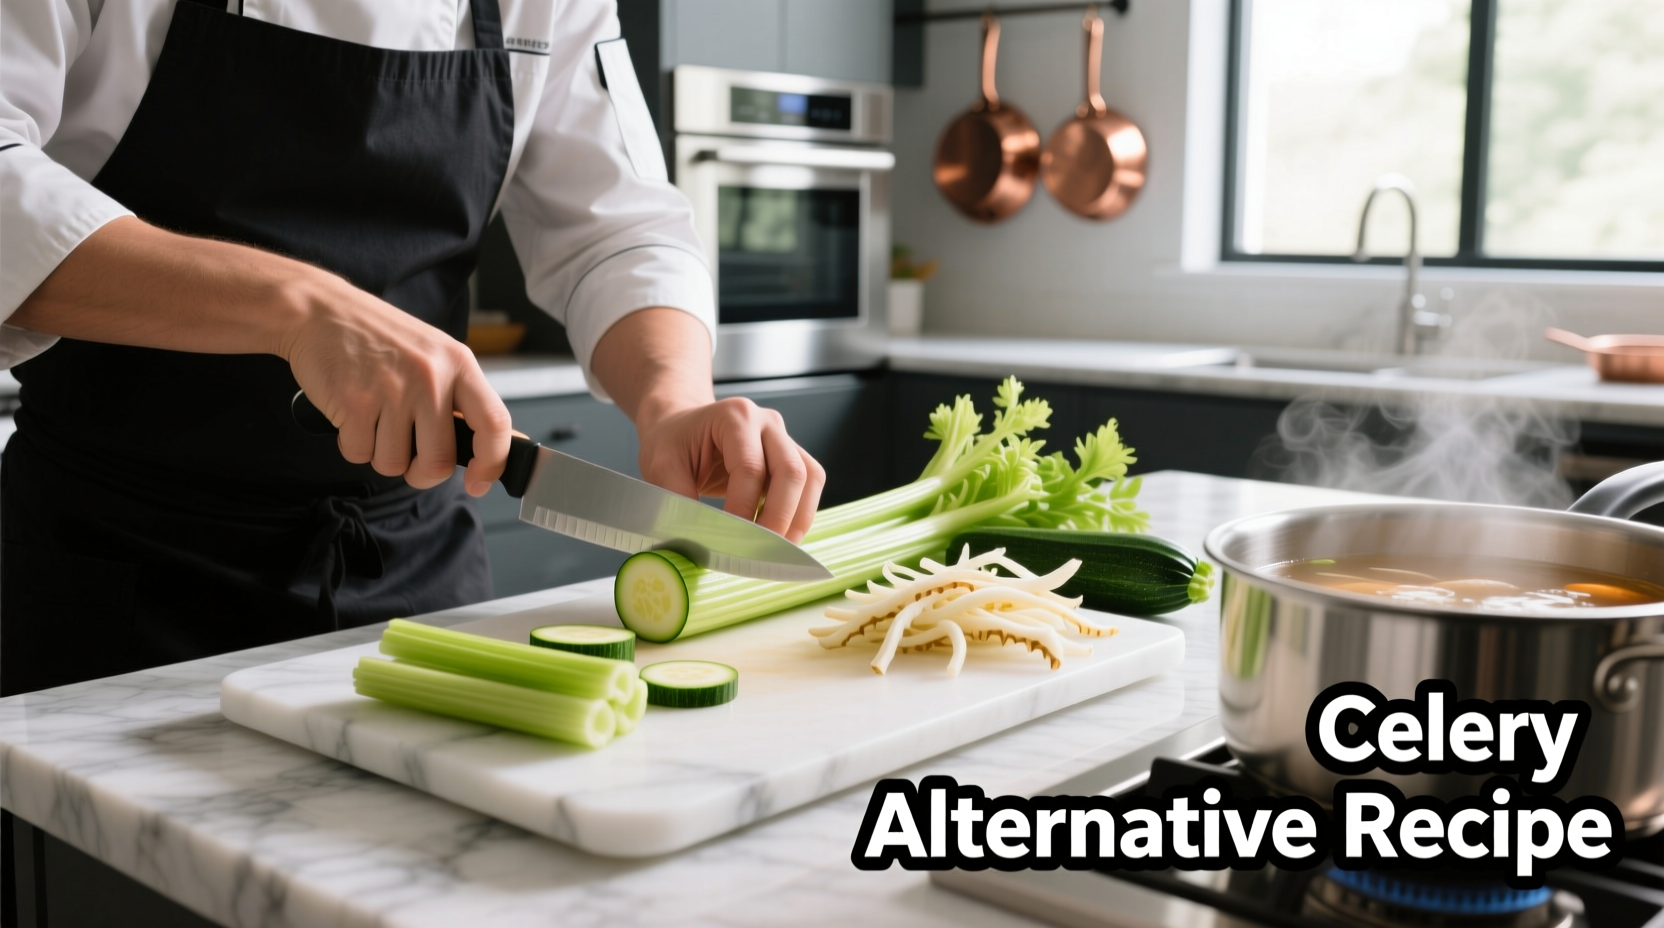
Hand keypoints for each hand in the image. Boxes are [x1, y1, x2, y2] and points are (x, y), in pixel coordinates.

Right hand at [277, 271, 512, 495]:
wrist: (318, 310)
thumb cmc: (378, 337)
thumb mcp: (433, 354)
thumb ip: (457, 396)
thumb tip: (488, 446)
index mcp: (458, 364)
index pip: (495, 424)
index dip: (491, 463)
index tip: (478, 482)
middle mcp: (430, 377)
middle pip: (438, 461)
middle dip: (421, 474)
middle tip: (410, 460)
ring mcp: (392, 390)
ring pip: (394, 464)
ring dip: (381, 454)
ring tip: (374, 418)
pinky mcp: (354, 403)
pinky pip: (359, 454)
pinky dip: (353, 444)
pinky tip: (351, 412)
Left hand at [636, 398, 825, 541]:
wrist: (680, 427)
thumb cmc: (672, 442)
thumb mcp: (660, 466)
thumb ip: (676, 499)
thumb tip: (696, 538)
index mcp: (734, 416)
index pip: (750, 467)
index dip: (744, 508)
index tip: (730, 540)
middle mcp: (766, 422)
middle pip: (791, 471)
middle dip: (779, 517)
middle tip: (760, 551)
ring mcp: (783, 438)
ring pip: (810, 477)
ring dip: (798, 517)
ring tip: (778, 548)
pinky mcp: (791, 456)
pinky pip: (809, 484)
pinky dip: (800, 513)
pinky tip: (782, 534)